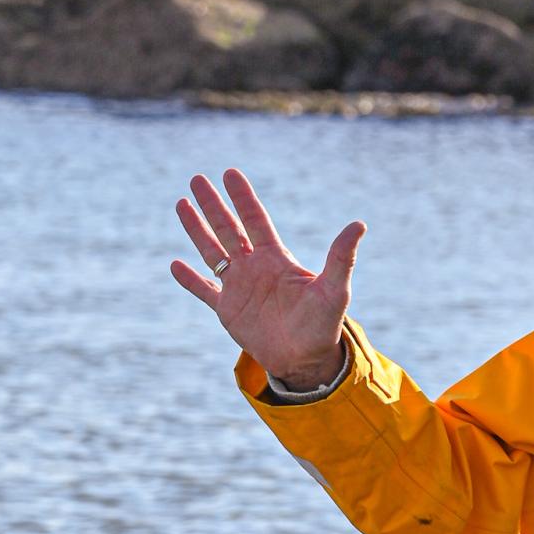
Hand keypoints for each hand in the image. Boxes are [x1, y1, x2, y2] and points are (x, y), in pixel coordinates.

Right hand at [171, 168, 364, 388]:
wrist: (307, 360)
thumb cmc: (324, 325)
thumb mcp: (334, 289)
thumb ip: (341, 257)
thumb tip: (359, 224)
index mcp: (277, 260)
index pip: (256, 220)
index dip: (243, 198)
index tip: (230, 174)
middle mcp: (255, 269)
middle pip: (229, 229)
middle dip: (213, 205)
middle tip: (197, 178)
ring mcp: (240, 288)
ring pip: (212, 252)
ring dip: (197, 229)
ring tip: (181, 204)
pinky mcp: (228, 310)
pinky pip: (205, 291)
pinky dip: (190, 279)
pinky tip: (175, 265)